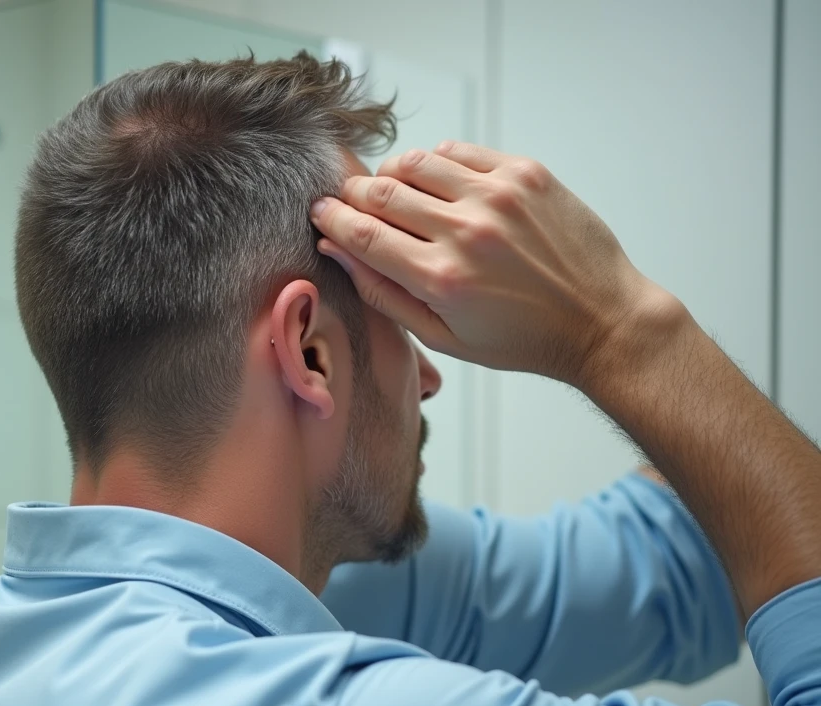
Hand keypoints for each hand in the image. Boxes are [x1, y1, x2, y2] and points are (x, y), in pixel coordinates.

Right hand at [310, 141, 677, 388]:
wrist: (600, 320)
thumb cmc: (519, 339)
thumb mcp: (443, 337)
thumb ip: (383, 292)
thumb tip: (336, 248)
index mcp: (441, 279)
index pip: (362, 234)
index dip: (331, 219)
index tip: (320, 213)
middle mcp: (467, 232)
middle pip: (381, 192)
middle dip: (353, 195)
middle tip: (350, 202)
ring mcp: (498, 196)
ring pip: (416, 163)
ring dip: (392, 174)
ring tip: (394, 192)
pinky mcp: (525, 174)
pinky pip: (458, 152)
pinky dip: (436, 163)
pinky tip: (437, 184)